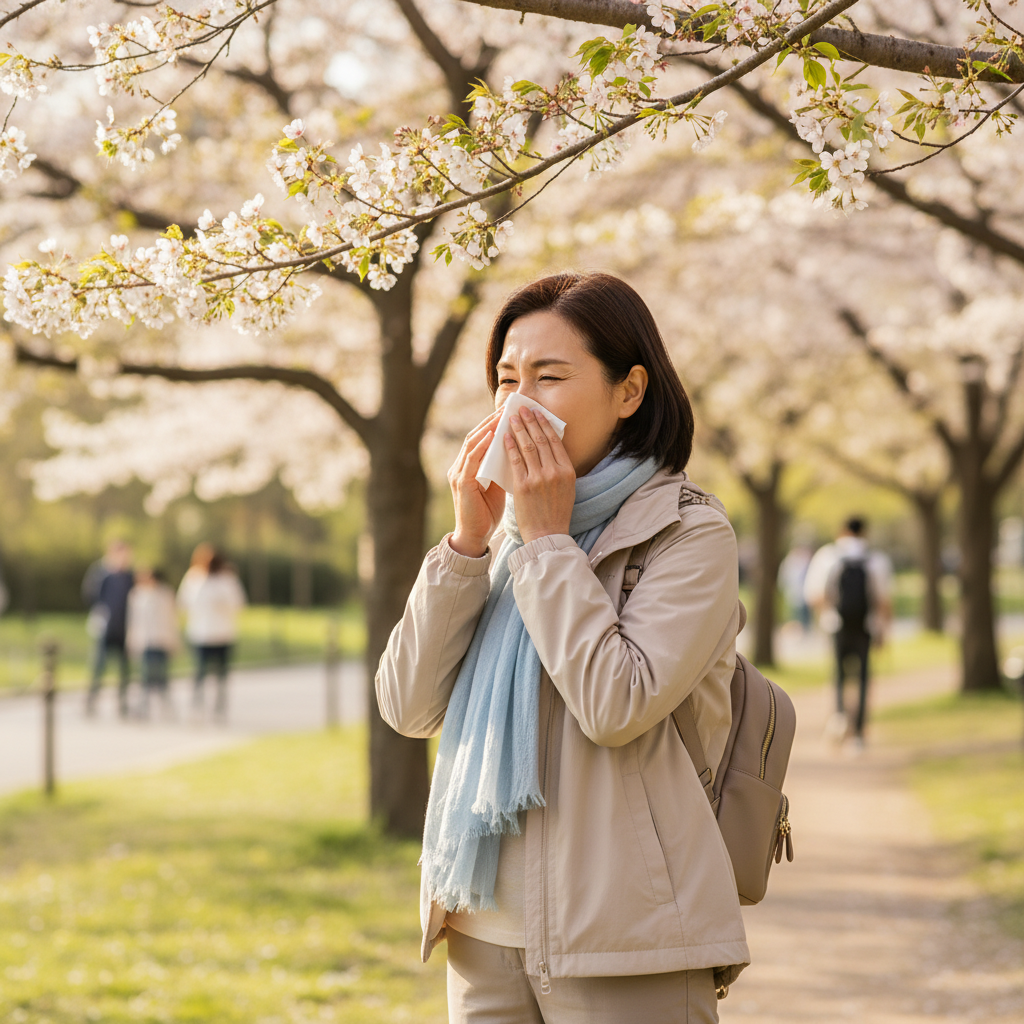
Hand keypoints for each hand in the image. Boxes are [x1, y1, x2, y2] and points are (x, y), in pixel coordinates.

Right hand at [448, 409, 505, 557]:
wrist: (475, 537)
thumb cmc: (488, 512)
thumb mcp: (498, 485)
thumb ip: (503, 467)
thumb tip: (521, 450)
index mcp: (470, 466)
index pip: (482, 438)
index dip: (495, 423)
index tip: (512, 412)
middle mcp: (461, 465)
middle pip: (476, 435)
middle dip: (492, 420)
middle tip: (508, 407)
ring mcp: (459, 473)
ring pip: (472, 443)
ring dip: (487, 428)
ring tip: (501, 416)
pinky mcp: (461, 482)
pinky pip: (471, 459)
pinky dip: (481, 446)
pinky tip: (492, 436)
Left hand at [505, 406, 575, 543]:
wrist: (546, 535)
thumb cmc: (556, 512)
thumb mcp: (566, 488)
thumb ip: (559, 468)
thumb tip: (549, 447)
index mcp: (567, 471)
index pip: (554, 441)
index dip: (544, 424)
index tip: (537, 412)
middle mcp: (555, 472)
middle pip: (540, 439)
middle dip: (530, 421)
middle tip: (522, 409)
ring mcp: (539, 478)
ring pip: (527, 446)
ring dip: (518, 429)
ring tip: (511, 417)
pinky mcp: (523, 485)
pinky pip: (515, 460)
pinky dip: (509, 446)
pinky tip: (504, 436)